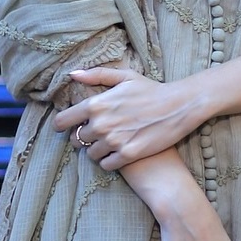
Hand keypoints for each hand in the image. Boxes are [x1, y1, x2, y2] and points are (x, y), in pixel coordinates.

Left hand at [53, 67, 200, 167]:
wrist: (179, 107)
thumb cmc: (152, 90)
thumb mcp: (125, 77)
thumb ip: (96, 75)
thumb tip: (73, 75)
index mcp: (96, 104)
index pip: (63, 121)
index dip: (61, 125)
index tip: (65, 127)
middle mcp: (101, 124)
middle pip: (77, 140)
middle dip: (82, 138)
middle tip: (94, 135)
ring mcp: (114, 141)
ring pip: (91, 154)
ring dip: (96, 151)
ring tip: (108, 144)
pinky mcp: (128, 155)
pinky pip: (106, 165)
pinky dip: (108, 161)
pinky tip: (116, 154)